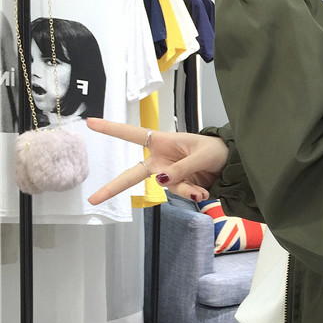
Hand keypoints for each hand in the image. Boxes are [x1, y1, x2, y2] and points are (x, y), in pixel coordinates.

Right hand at [86, 118, 229, 204]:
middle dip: (114, 187)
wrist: (231, 163)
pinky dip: (192, 194)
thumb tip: (160, 181)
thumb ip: (181, 169)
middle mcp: (161, 159)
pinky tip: (203, 191)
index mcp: (163, 142)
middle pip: (134, 174)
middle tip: (93, 199)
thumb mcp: (200, 155)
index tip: (90, 123)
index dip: (112, 129)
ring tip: (201, 190)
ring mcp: (170, 174)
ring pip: (168, 188)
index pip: (133, 135)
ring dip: (185, 190)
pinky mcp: (180, 185)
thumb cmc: (215, 150)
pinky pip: (180, 194)